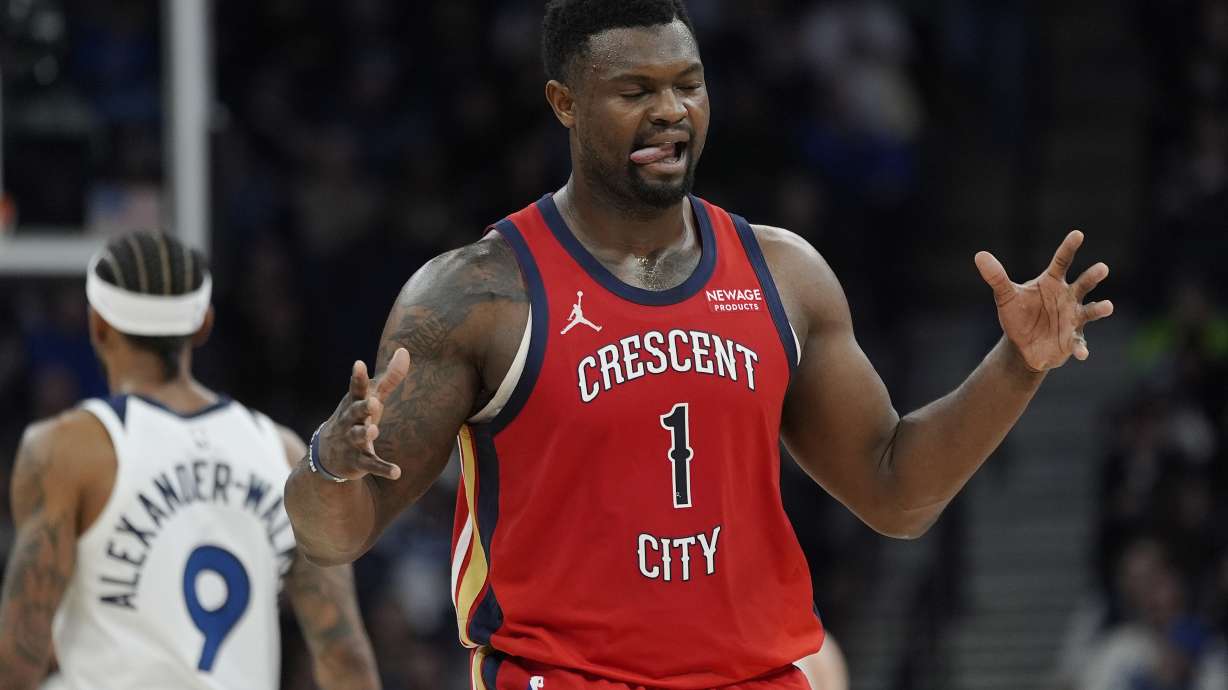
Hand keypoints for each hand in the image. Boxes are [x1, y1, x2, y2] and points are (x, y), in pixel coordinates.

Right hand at [318, 348, 410, 480]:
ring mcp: (352, 442)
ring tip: (374, 430)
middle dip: (363, 407)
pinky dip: (384, 469)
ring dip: (365, 434)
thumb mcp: (371, 397)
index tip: (359, 364)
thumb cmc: (356, 417)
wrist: (328, 455)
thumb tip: (404, 350)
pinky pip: (371, 465)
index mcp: (353, 403)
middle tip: (373, 402)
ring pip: (358, 437)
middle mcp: (350, 421)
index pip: (356, 388)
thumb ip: (389, 377)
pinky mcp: (358, 462)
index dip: (358, 377)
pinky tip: (397, 472)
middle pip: (355, 412)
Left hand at [975, 230, 1114, 371]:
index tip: (1078, 234)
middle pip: (1083, 284)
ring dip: (1099, 309)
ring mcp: (1073, 318)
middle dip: (1092, 276)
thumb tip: (979, 255)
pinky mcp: (1072, 339)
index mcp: (1052, 283)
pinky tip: (1082, 353)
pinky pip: (1079, 343)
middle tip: (1102, 268)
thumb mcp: (1005, 296)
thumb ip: (996, 277)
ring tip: (1108, 306)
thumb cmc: (1018, 315)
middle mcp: (1068, 297)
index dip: (1069, 248)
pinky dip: (1081, 348)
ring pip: (1090, 311)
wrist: (1022, 345)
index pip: (1062, 262)